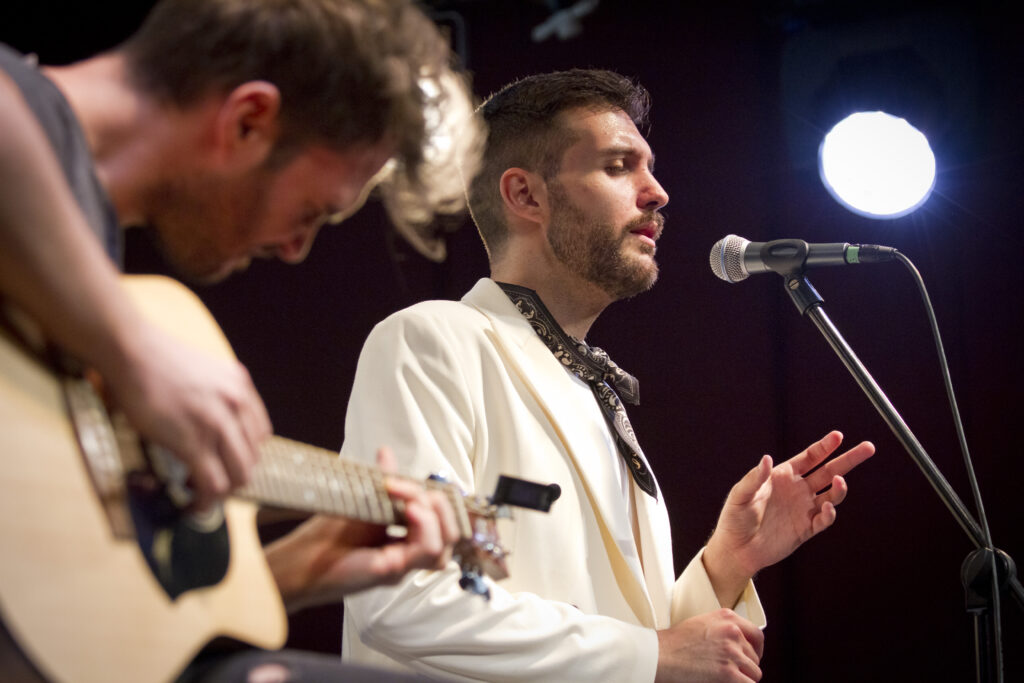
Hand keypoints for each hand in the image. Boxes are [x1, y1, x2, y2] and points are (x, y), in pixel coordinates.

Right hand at [105, 319, 271, 509]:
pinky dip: (205, 501)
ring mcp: (217, 423)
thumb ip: (217, 397)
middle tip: (211, 483)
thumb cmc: (157, 361)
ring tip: (200, 495)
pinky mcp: (192, 441)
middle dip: (234, 477)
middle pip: (252, 457)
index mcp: (241, 387)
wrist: (132, 351)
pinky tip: (193, 504)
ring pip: (238, 475)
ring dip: (222, 493)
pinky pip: (212, 483)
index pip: (260, 434)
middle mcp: (236, 405)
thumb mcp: (205, 373)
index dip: (243, 454)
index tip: (224, 462)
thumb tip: (212, 428)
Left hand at [265, 447, 460, 609]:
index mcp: (405, 537)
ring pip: (446, 543)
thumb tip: (387, 452)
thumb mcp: (361, 501)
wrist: (302, 559)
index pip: (441, 518)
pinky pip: (429, 551)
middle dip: (439, 503)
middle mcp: (409, 553)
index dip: (431, 495)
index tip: (396, 480)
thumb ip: (381, 481)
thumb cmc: (326, 535)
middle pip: (451, 531)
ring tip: (412, 501)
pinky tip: (410, 511)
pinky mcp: (394, 571)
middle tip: (409, 490)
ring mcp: (404, 565)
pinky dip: (426, 527)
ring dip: (435, 514)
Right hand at [655, 609, 763, 681]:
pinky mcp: (728, 673)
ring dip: (743, 678)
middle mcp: (733, 632)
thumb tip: (739, 645)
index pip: (757, 634)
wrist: (661, 655)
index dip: (757, 649)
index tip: (752, 657)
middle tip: (733, 672)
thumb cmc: (675, 642)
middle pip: (755, 656)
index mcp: (727, 617)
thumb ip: (723, 629)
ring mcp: (732, 652)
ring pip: (754, 673)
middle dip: (746, 666)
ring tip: (727, 679)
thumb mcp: (702, 623)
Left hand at [704, 431, 874, 603]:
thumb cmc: (734, 518)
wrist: (737, 549)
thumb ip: (754, 478)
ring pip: (831, 495)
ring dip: (840, 488)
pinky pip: (823, 520)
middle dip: (848, 459)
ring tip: (841, 480)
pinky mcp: (806, 529)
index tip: (838, 436)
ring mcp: (804, 509)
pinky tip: (828, 509)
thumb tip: (766, 459)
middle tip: (867, 447)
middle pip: (828, 471)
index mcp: (783, 476)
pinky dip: (829, 514)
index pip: (809, 457)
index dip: (824, 447)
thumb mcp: (740, 495)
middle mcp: (797, 490)